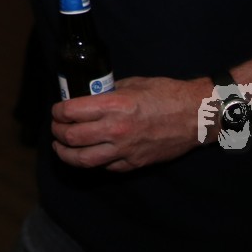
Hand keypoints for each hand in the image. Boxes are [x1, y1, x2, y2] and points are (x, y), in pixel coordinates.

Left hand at [50, 76, 210, 171]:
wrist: (196, 116)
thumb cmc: (166, 94)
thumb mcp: (133, 84)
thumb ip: (108, 92)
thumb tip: (90, 97)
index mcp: (114, 106)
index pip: (71, 112)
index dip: (58, 111)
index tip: (56, 110)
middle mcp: (116, 130)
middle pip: (72, 137)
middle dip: (57, 132)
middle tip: (55, 128)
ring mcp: (125, 150)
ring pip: (83, 159)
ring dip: (66, 154)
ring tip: (61, 147)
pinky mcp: (134, 163)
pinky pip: (105, 167)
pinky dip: (93, 161)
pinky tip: (89, 154)